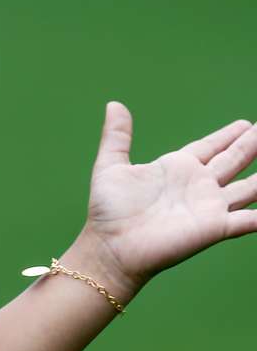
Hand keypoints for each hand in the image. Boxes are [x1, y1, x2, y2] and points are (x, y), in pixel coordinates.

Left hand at [81, 101, 256, 292]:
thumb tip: (114, 104)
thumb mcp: (111, 166)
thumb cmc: (108, 211)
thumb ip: (117, 137)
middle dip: (251, 144)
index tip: (246, 123)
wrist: (111, 246)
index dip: (228, 135)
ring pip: (248, 186)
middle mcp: (198, 185)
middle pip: (233, 160)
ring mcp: (209, 206)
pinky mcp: (215, 227)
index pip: (210, 147)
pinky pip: (248, 220)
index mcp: (177, 168)